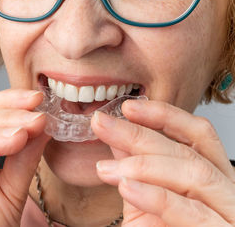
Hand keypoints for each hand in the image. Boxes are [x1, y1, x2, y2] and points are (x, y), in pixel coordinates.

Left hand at [91, 100, 234, 226]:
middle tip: (101, 124)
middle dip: (140, 134)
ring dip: (143, 165)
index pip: (197, 134)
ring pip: (193, 174)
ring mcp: (229, 215)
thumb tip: (117, 134)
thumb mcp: (146, 202)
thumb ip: (137, 169)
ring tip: (105, 168)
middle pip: (188, 151)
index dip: (164, 115)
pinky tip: (126, 186)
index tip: (127, 107)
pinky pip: (191, 212)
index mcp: (213, 178)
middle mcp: (228, 192)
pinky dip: (157, 196)